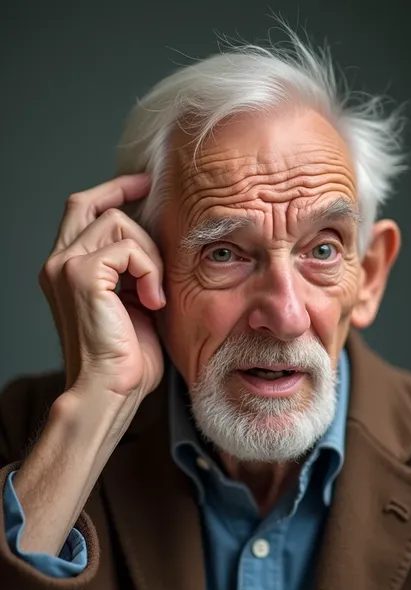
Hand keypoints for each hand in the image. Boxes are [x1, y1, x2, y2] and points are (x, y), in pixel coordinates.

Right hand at [39, 174, 164, 399]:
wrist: (110, 389)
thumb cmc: (124, 357)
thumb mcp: (133, 301)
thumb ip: (133, 269)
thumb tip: (156, 243)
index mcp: (66, 269)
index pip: (82, 210)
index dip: (113, 191)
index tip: (144, 184)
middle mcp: (58, 262)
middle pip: (92, 204)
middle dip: (128, 198)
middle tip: (156, 208)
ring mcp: (65, 266)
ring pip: (118, 223)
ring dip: (150, 255)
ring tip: (155, 293)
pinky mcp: (81, 275)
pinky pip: (128, 248)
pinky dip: (150, 270)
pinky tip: (153, 300)